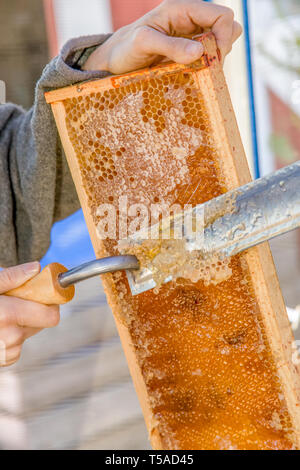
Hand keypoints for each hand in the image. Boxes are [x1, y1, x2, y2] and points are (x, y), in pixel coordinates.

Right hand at [0, 262, 59, 366]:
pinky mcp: (4, 361)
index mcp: (8, 315)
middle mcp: (10, 337)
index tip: (43, 293)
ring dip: (22, 323)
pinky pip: (19, 345)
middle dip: (34, 310)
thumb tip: (36, 267)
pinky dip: (13, 335)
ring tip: (2, 314)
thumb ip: (11, 277)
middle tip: (16, 301)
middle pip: (43, 323)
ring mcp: (7, 352)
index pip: (51, 316)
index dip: (50, 303)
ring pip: (30, 333)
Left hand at [83, 0, 241, 74]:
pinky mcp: (188, 53)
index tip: (213, 59)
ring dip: (215, 60)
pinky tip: (194, 76)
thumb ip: (170, 46)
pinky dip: (207, 68)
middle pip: (226, 28)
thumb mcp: (144, 44)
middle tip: (206, 68)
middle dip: (221, 49)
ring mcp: (190, 38)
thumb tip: (199, 52)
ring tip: (198, 73)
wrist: (114, 62)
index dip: (224, 36)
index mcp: (181, 10)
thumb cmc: (125, 48)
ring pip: (220, 44)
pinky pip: (208, 58)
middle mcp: (190, 21)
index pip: (221, 15)